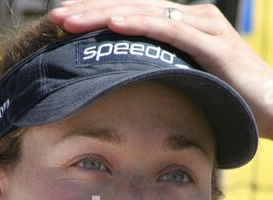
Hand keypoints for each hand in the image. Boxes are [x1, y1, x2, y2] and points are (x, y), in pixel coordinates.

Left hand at [48, 0, 272, 139]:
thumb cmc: (232, 101)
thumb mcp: (191, 87)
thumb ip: (166, 79)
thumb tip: (135, 92)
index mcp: (183, 29)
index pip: (134, 18)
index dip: (98, 19)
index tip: (65, 26)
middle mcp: (191, 19)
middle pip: (132, 10)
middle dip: (91, 12)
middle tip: (56, 16)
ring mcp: (202, 27)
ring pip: (145, 15)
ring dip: (104, 15)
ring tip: (69, 18)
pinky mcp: (212, 43)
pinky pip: (170, 30)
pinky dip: (140, 25)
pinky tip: (112, 22)